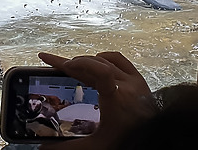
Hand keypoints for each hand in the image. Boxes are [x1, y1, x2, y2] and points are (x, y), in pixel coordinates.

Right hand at [37, 51, 157, 149]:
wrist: (155, 142)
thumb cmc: (127, 142)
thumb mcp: (97, 146)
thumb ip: (69, 147)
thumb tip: (42, 149)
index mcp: (117, 99)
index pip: (101, 72)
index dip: (79, 64)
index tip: (60, 63)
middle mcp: (127, 86)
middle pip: (94, 63)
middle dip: (69, 62)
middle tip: (50, 63)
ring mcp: (135, 81)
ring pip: (102, 59)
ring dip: (83, 61)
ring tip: (68, 66)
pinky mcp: (139, 79)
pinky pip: (118, 59)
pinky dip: (102, 57)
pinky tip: (93, 62)